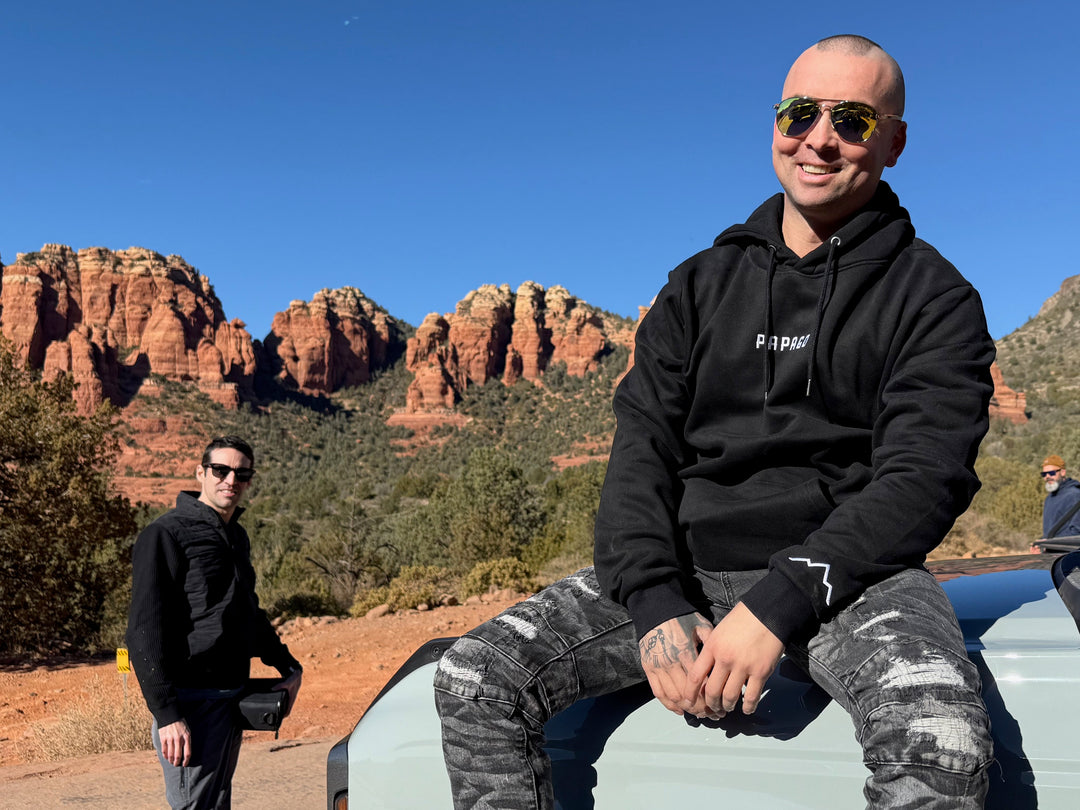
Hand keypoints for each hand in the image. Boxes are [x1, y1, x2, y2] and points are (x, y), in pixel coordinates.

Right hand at [158, 719, 191, 765]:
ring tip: (171, 762)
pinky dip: (165, 756)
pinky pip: (164, 750)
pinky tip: (166, 757)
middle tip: (176, 764)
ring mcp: (170, 739)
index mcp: (187, 737)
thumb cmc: (180, 724)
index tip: (184, 764)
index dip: (186, 761)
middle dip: (177, 762)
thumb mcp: (187, 731)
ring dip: (171, 760)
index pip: (188, 753)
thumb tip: (186, 753)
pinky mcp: (163, 738)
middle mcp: (179, 739)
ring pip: (170, 754)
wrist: (170, 715)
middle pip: (178, 755)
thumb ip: (187, 741)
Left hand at [274, 669, 301, 716]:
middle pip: (285, 710)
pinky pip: (284, 701)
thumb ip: (281, 685)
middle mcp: (290, 699)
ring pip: (285, 705)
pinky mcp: (288, 693)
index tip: (277, 720)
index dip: (283, 717)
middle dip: (280, 714)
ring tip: (273, 710)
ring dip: (280, 708)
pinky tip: (274, 700)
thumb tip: (272, 689)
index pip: (288, 711)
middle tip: (272, 716)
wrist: (297, 673)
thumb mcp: (288, 682)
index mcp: (291, 699)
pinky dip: (280, 702)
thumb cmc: (294, 678)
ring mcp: (289, 697)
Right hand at [638, 613, 713, 716]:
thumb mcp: (701, 626)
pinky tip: (681, 710)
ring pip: (674, 697)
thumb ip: (713, 645)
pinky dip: (669, 705)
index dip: (712, 698)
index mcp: (685, 651)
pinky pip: (658, 693)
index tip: (722, 706)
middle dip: (703, 708)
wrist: (655, 609)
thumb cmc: (681, 617)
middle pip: (688, 694)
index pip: (701, 683)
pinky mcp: (648, 668)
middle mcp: (670, 662)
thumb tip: (728, 664)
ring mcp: (658, 666)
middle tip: (714, 714)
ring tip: (701, 714)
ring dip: (688, 709)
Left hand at [685, 602, 783, 716]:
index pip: (695, 676)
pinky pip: (752, 696)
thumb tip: (708, 671)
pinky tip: (747, 709)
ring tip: (728, 707)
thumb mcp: (719, 631)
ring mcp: (743, 666)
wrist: (767, 612)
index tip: (688, 702)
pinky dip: (748, 706)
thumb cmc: (743, 619)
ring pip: (730, 697)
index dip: (690, 693)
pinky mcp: (761, 672)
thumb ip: (713, 650)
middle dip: (711, 704)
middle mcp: (725, 659)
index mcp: (712, 647)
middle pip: (712, 691)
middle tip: (713, 708)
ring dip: (728, 706)